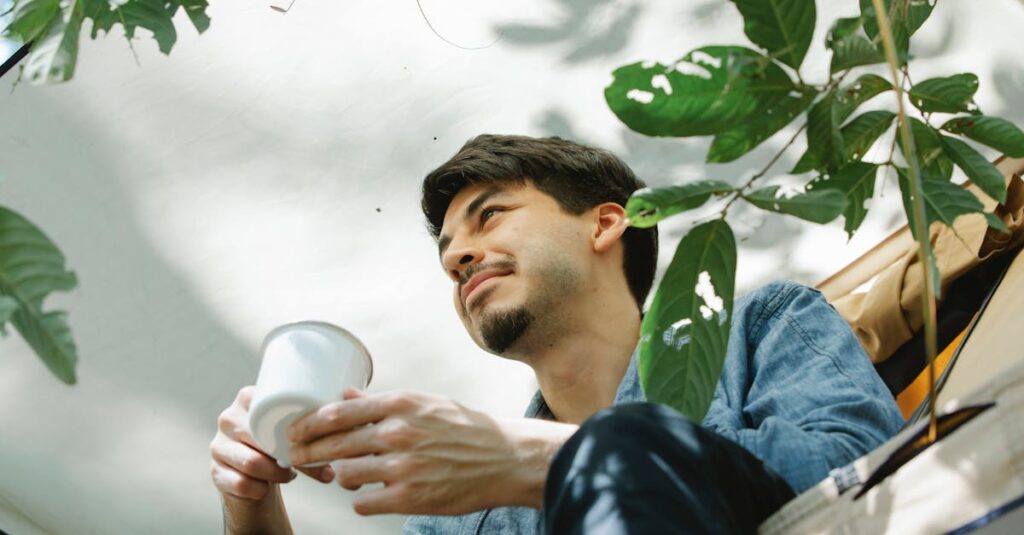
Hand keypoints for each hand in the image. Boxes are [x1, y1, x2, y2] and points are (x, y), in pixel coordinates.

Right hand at [210, 386, 334, 501]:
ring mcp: (218, 445)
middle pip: (261, 436)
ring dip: (276, 473)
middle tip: (302, 463)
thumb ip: (314, 431)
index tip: (309, 439)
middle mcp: (228, 418)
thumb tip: (339, 452)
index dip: (293, 427)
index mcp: (249, 398)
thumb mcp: (292, 429)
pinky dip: (259, 490)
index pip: (269, 407)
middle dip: (287, 454)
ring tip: (289, 475)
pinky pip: (240, 483)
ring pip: (251, 462)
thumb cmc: (280, 442)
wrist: (255, 471)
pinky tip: (266, 488)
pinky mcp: (215, 471)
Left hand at [288, 389, 576, 514]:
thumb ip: (382, 402)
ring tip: (347, 474)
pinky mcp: (409, 498)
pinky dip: (362, 500)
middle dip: (310, 452)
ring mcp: (403, 467)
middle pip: (334, 444)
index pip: (338, 412)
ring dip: (342, 476)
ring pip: (346, 474)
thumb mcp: (425, 403)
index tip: (295, 431)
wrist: (504, 458)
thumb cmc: (465, 428)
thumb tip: (345, 395)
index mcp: (401, 404)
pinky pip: (363, 503)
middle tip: (299, 457)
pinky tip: (370, 494)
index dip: (308, 424)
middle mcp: (398, 433)